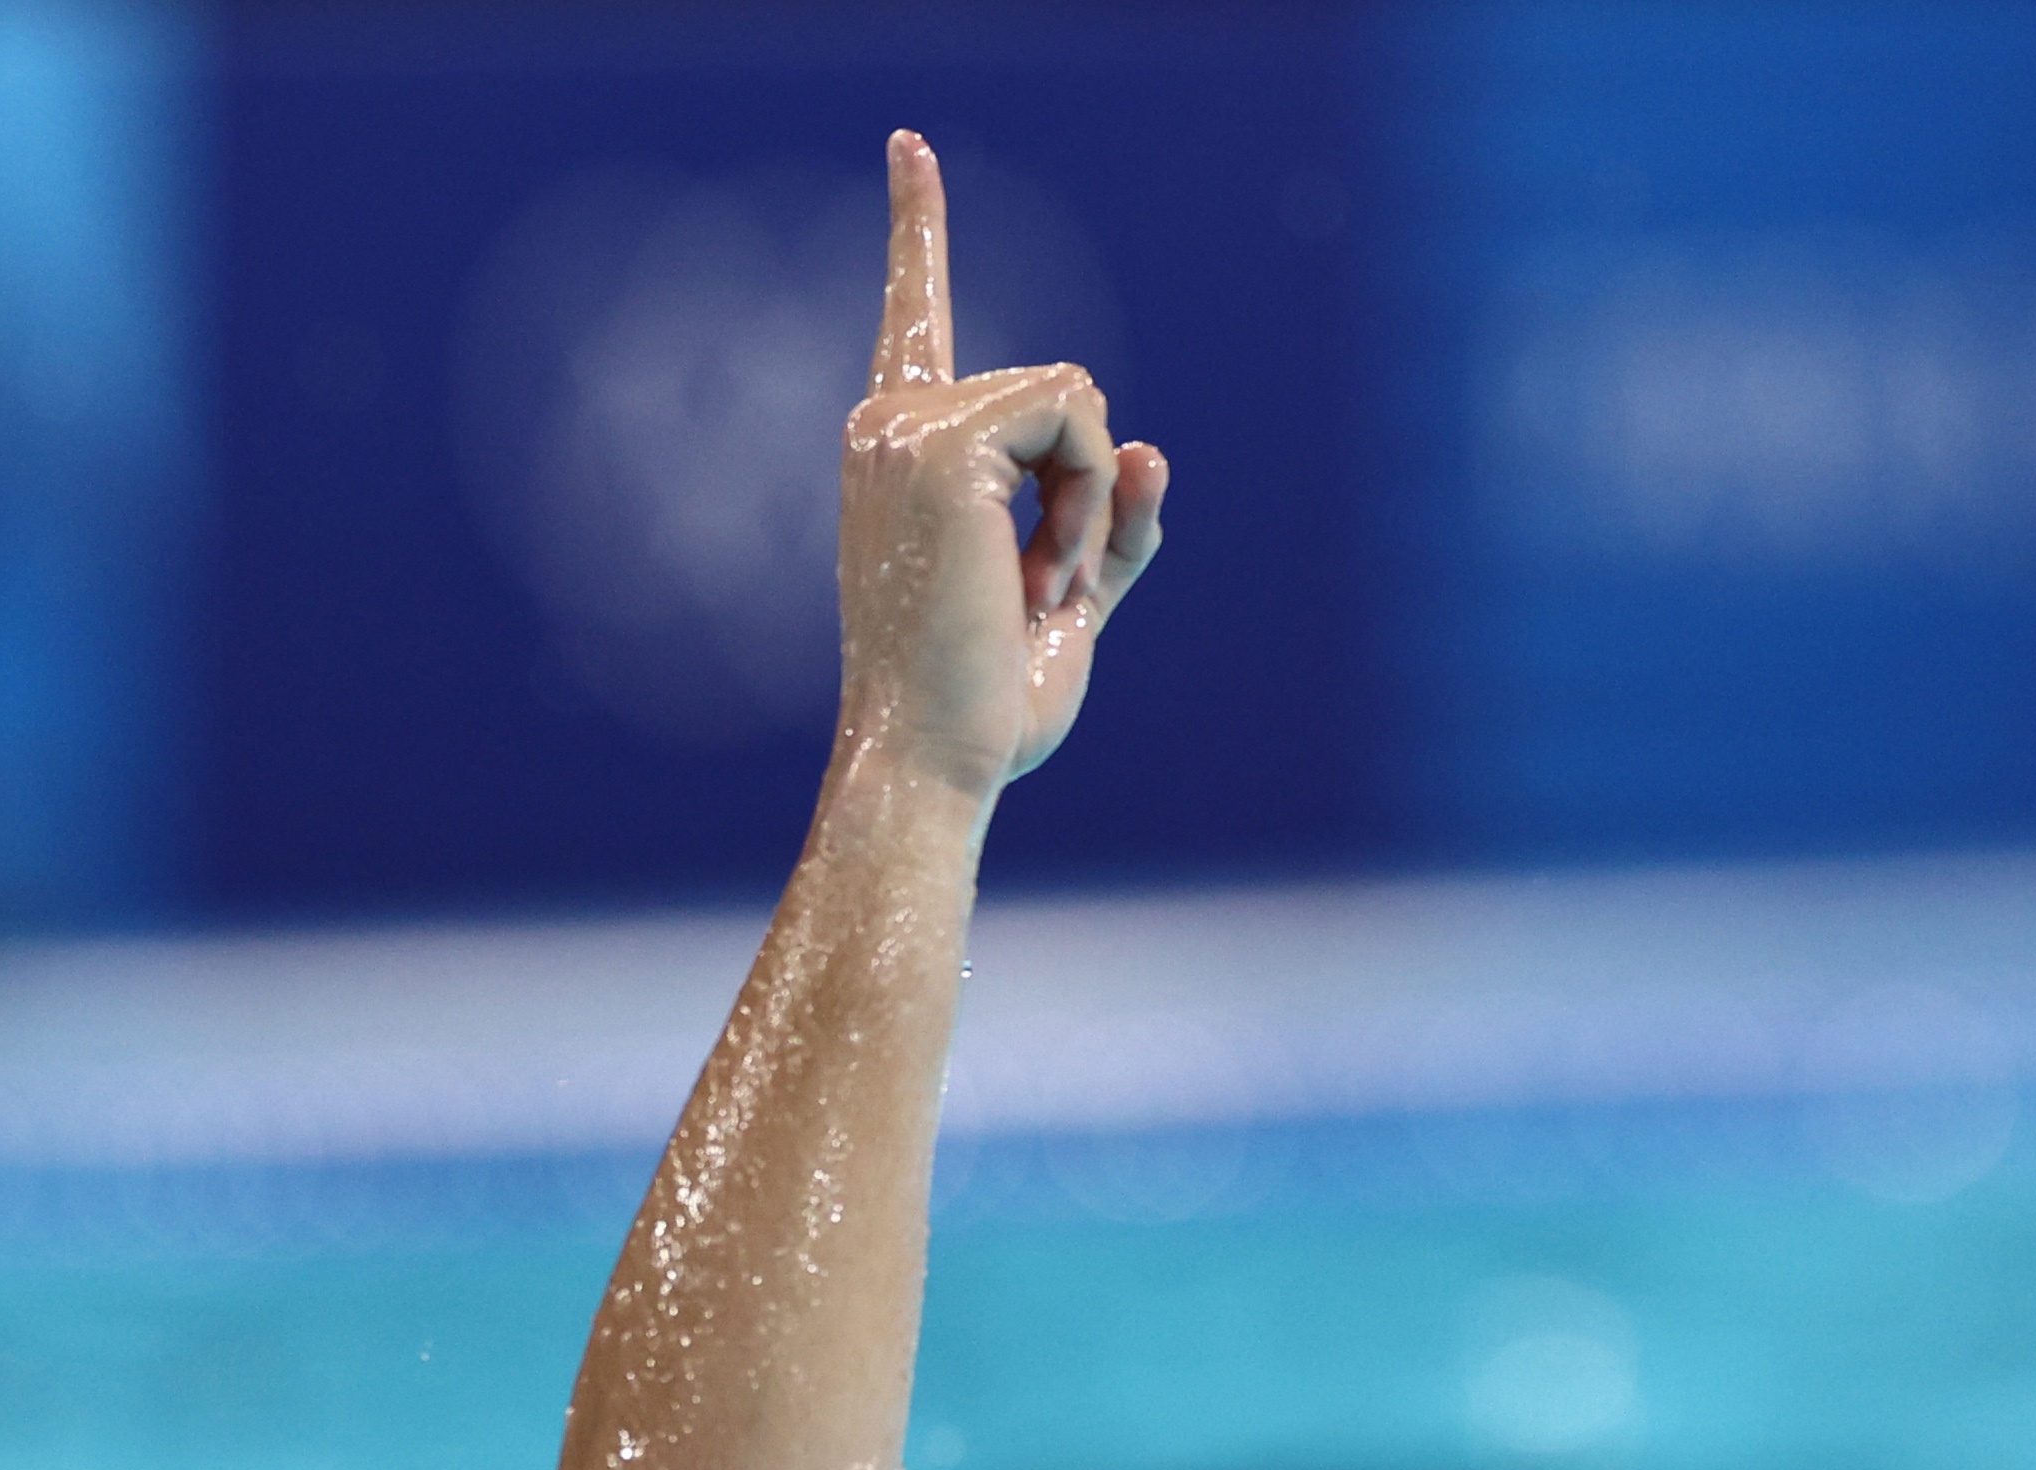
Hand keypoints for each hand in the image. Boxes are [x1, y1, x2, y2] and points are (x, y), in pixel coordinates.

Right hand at [834, 132, 1167, 801]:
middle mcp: (888, 425)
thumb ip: (1112, 524)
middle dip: (1087, 490)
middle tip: (1040, 591)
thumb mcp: (1069, 603)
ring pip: (1076, 398)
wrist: (937, 759)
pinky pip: (1077, 417)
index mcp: (902, 454)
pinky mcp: (942, 440)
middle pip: (1062, 386)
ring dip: (1089, 503)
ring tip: (1035, 589)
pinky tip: (1042, 570)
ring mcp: (905, 426)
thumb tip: (1147, 444)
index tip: (910, 145)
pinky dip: (1089, 500)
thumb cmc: (988, 704)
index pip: (911, 321)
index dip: (914, 228)